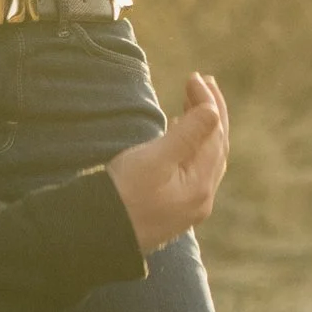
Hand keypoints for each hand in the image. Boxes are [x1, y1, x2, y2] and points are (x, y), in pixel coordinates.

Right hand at [107, 75, 227, 253]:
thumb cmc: (121, 194)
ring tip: (194, 101)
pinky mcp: (172, 208)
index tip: (195, 77)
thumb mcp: (154, 159)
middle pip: (216, 146)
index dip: (209, 103)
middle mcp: (200, 198)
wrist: (95, 234)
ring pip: (205, 158)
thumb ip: (187, 134)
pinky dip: (191, 146)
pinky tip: (181, 134)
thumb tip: (213, 110)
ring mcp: (187, 206)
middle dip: (211, 112)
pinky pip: (192, 170)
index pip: (215, 135)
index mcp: (200, 186)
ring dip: (203, 127)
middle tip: (201, 81)